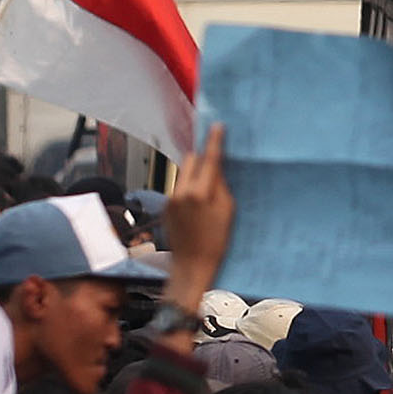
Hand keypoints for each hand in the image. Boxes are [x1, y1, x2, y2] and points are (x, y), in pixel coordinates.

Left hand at [161, 125, 231, 305]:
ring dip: (195, 175)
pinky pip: (178, 188)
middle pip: (191, 161)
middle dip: (202, 160)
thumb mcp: (227, 211)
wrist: (192, 266)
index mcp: (199, 193)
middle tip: (215, 168)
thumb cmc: (216, 241)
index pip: (209, 159)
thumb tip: (217, 167)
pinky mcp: (165, 207)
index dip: (215, 141)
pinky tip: (197, 206)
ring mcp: (170, 199)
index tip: (218, 127)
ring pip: (184, 174)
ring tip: (207, 193)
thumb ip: (221, 185)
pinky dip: (188, 190)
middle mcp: (181, 192)